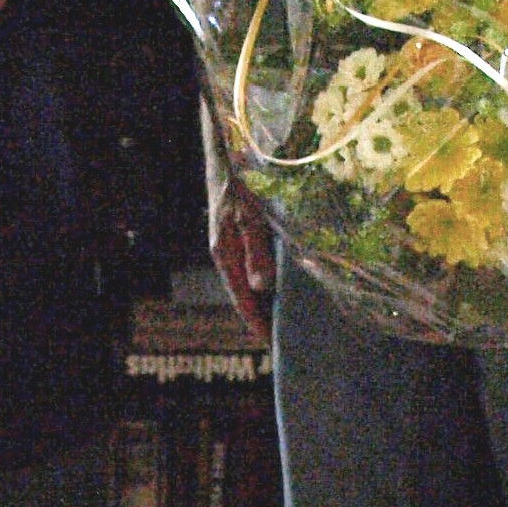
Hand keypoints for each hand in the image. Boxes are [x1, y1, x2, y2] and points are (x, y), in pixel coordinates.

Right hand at [212, 186, 275, 344]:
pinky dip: (264, 286)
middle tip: (284, 342)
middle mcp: (225, 256)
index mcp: (225, 255)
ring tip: (284, 321)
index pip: (243, 301)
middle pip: (245, 297)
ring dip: (264, 304)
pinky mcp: (237, 239)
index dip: (258, 325)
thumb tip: (263, 287)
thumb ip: (257, 251)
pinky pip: (251, 270)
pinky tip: (278, 290)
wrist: (223, 160)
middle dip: (262, 320)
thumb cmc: (239, 186)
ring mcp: (230, 248)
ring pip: (249, 285)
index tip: (273, 346)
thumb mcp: (251, 217)